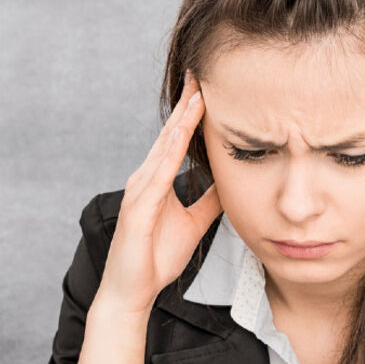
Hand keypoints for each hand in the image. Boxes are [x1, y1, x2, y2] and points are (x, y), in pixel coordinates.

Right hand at [96, 76, 222, 315]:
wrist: (132, 290)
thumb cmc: (157, 258)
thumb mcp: (195, 223)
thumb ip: (209, 201)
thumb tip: (231, 183)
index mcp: (157, 180)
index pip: (177, 138)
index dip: (192, 112)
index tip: (207, 86)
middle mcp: (145, 178)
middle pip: (169, 134)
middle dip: (186, 104)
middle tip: (200, 73)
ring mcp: (139, 191)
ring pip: (163, 148)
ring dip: (180, 121)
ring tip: (197, 95)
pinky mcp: (138, 208)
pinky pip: (156, 176)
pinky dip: (169, 154)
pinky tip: (180, 136)